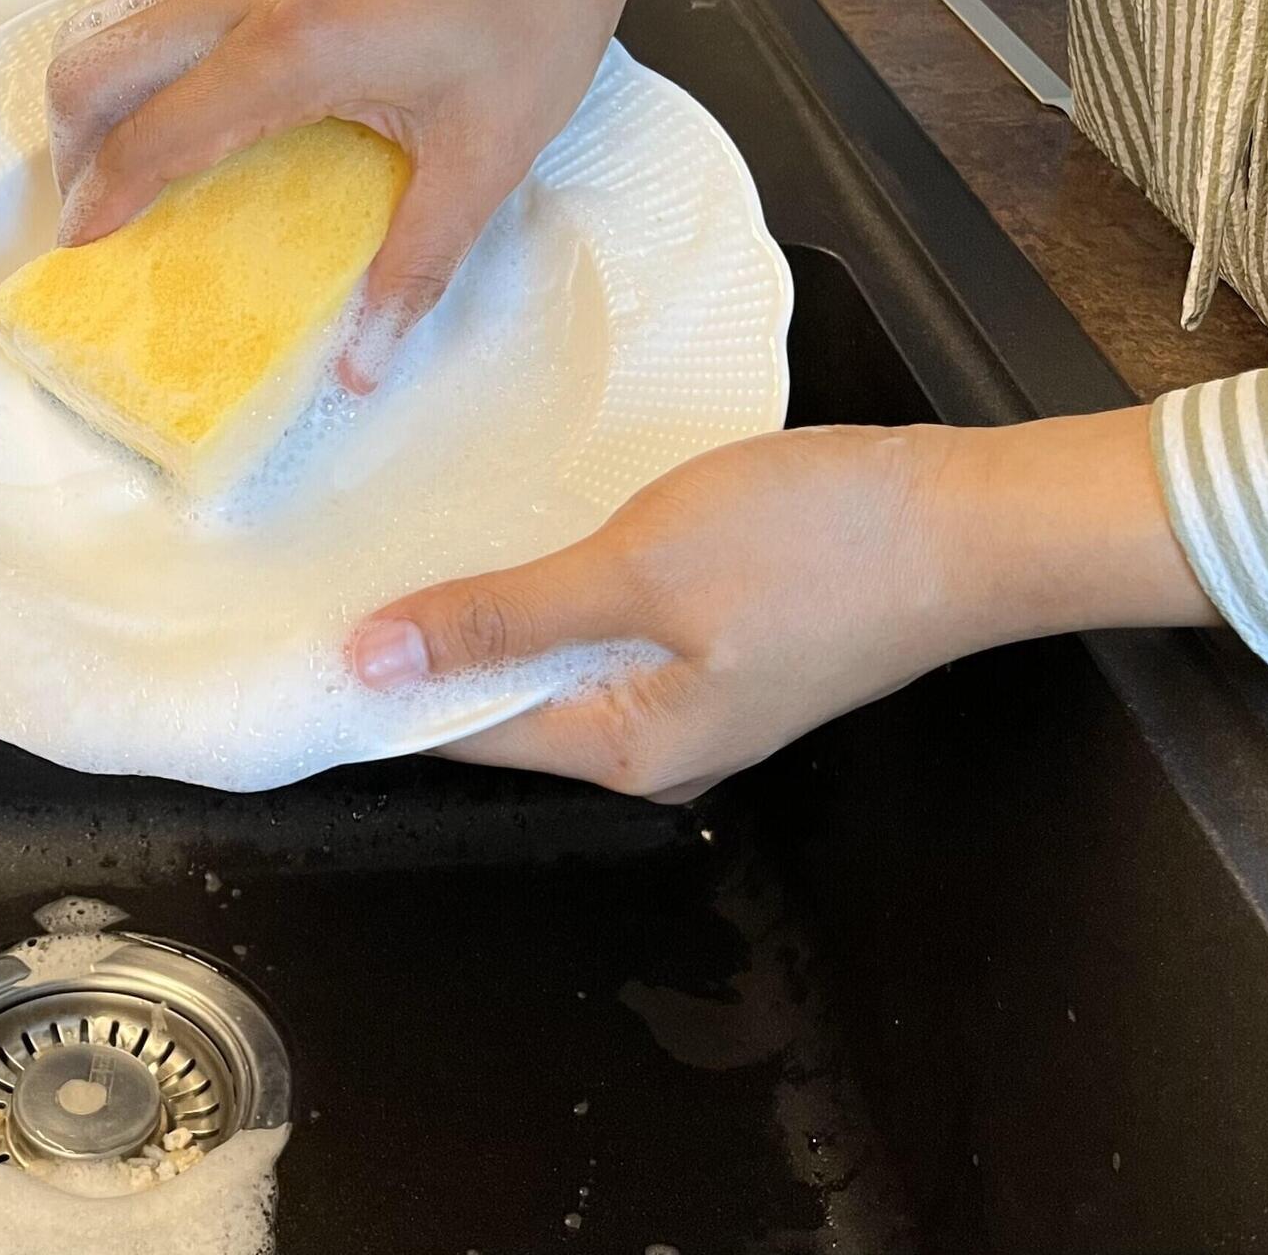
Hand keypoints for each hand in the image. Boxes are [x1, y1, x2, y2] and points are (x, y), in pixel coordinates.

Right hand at [45, 0, 745, 387]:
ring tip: (113, 143)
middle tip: (90, 203)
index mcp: (296, 49)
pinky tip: (170, 69)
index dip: (102, 198)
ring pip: (108, 6)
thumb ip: (417, 266)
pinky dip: (130, 23)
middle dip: (70, 143)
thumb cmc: (535, 8)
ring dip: (91, 78)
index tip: (82, 245)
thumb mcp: (488, 156)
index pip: (152, 133)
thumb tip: (365, 365)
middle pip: (95, 59)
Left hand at [345, 409, 1215, 799]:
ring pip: (552, 658)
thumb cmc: (820, 547)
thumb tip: (372, 661)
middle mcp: (654, 746)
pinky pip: (605, 626)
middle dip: (421, 646)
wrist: (976, 517)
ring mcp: (694, 696)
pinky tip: (515, 533)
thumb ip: (503, 616)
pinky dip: (552, 587)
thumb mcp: (637, 572)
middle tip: (324, 573)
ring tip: (395, 544)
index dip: (374, 684)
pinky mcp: (725, 642)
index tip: (290, 638)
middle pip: (502, 700)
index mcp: (627, 751)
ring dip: (485, 610)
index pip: (460, 730)